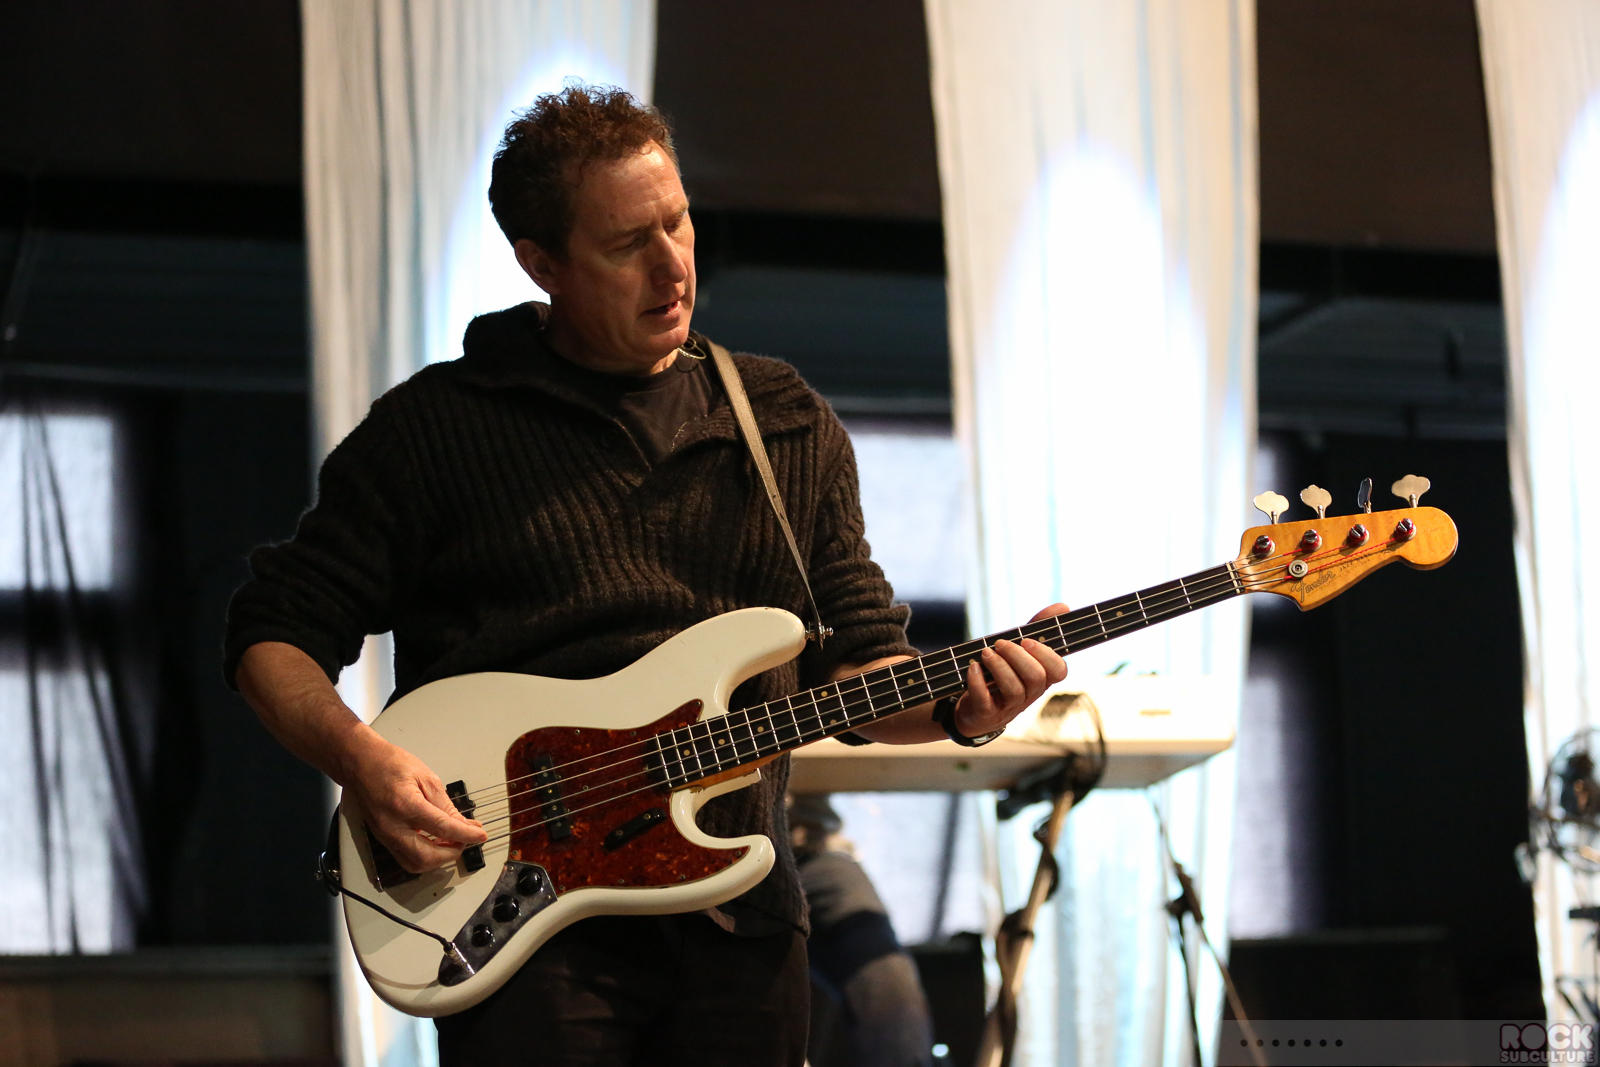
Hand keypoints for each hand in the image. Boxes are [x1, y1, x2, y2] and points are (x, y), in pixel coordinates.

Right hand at [342, 731, 487, 873]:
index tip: (481, 836)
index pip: (443, 828)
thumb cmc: (390, 763)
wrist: (360, 763)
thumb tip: (462, 824)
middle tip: (466, 840)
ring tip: (452, 842)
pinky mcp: (382, 839)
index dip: (466, 835)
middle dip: (451, 853)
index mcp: (406, 805)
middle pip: (427, 856)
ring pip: (415, 864)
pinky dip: (424, 855)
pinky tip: (435, 842)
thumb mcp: (425, 776)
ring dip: (438, 859)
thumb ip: (444, 804)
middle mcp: (393, 826)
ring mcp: (385, 836)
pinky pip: (405, 857)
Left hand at [952, 603, 1069, 738]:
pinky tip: (973, 668)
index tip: (1028, 641)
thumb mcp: (1019, 652)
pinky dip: (977, 682)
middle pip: (1036, 678)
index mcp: (1041, 679)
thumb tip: (1063, 607)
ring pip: (1014, 689)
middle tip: (1000, 643)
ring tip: (985, 652)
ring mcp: (1009, 706)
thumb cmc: (1002, 675)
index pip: (1059, 671)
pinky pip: (985, 701)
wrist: (975, 711)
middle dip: (1018, 656)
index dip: (1046, 655)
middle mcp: (1029, 694)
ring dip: (998, 666)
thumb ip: (1038, 629)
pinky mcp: (986, 714)